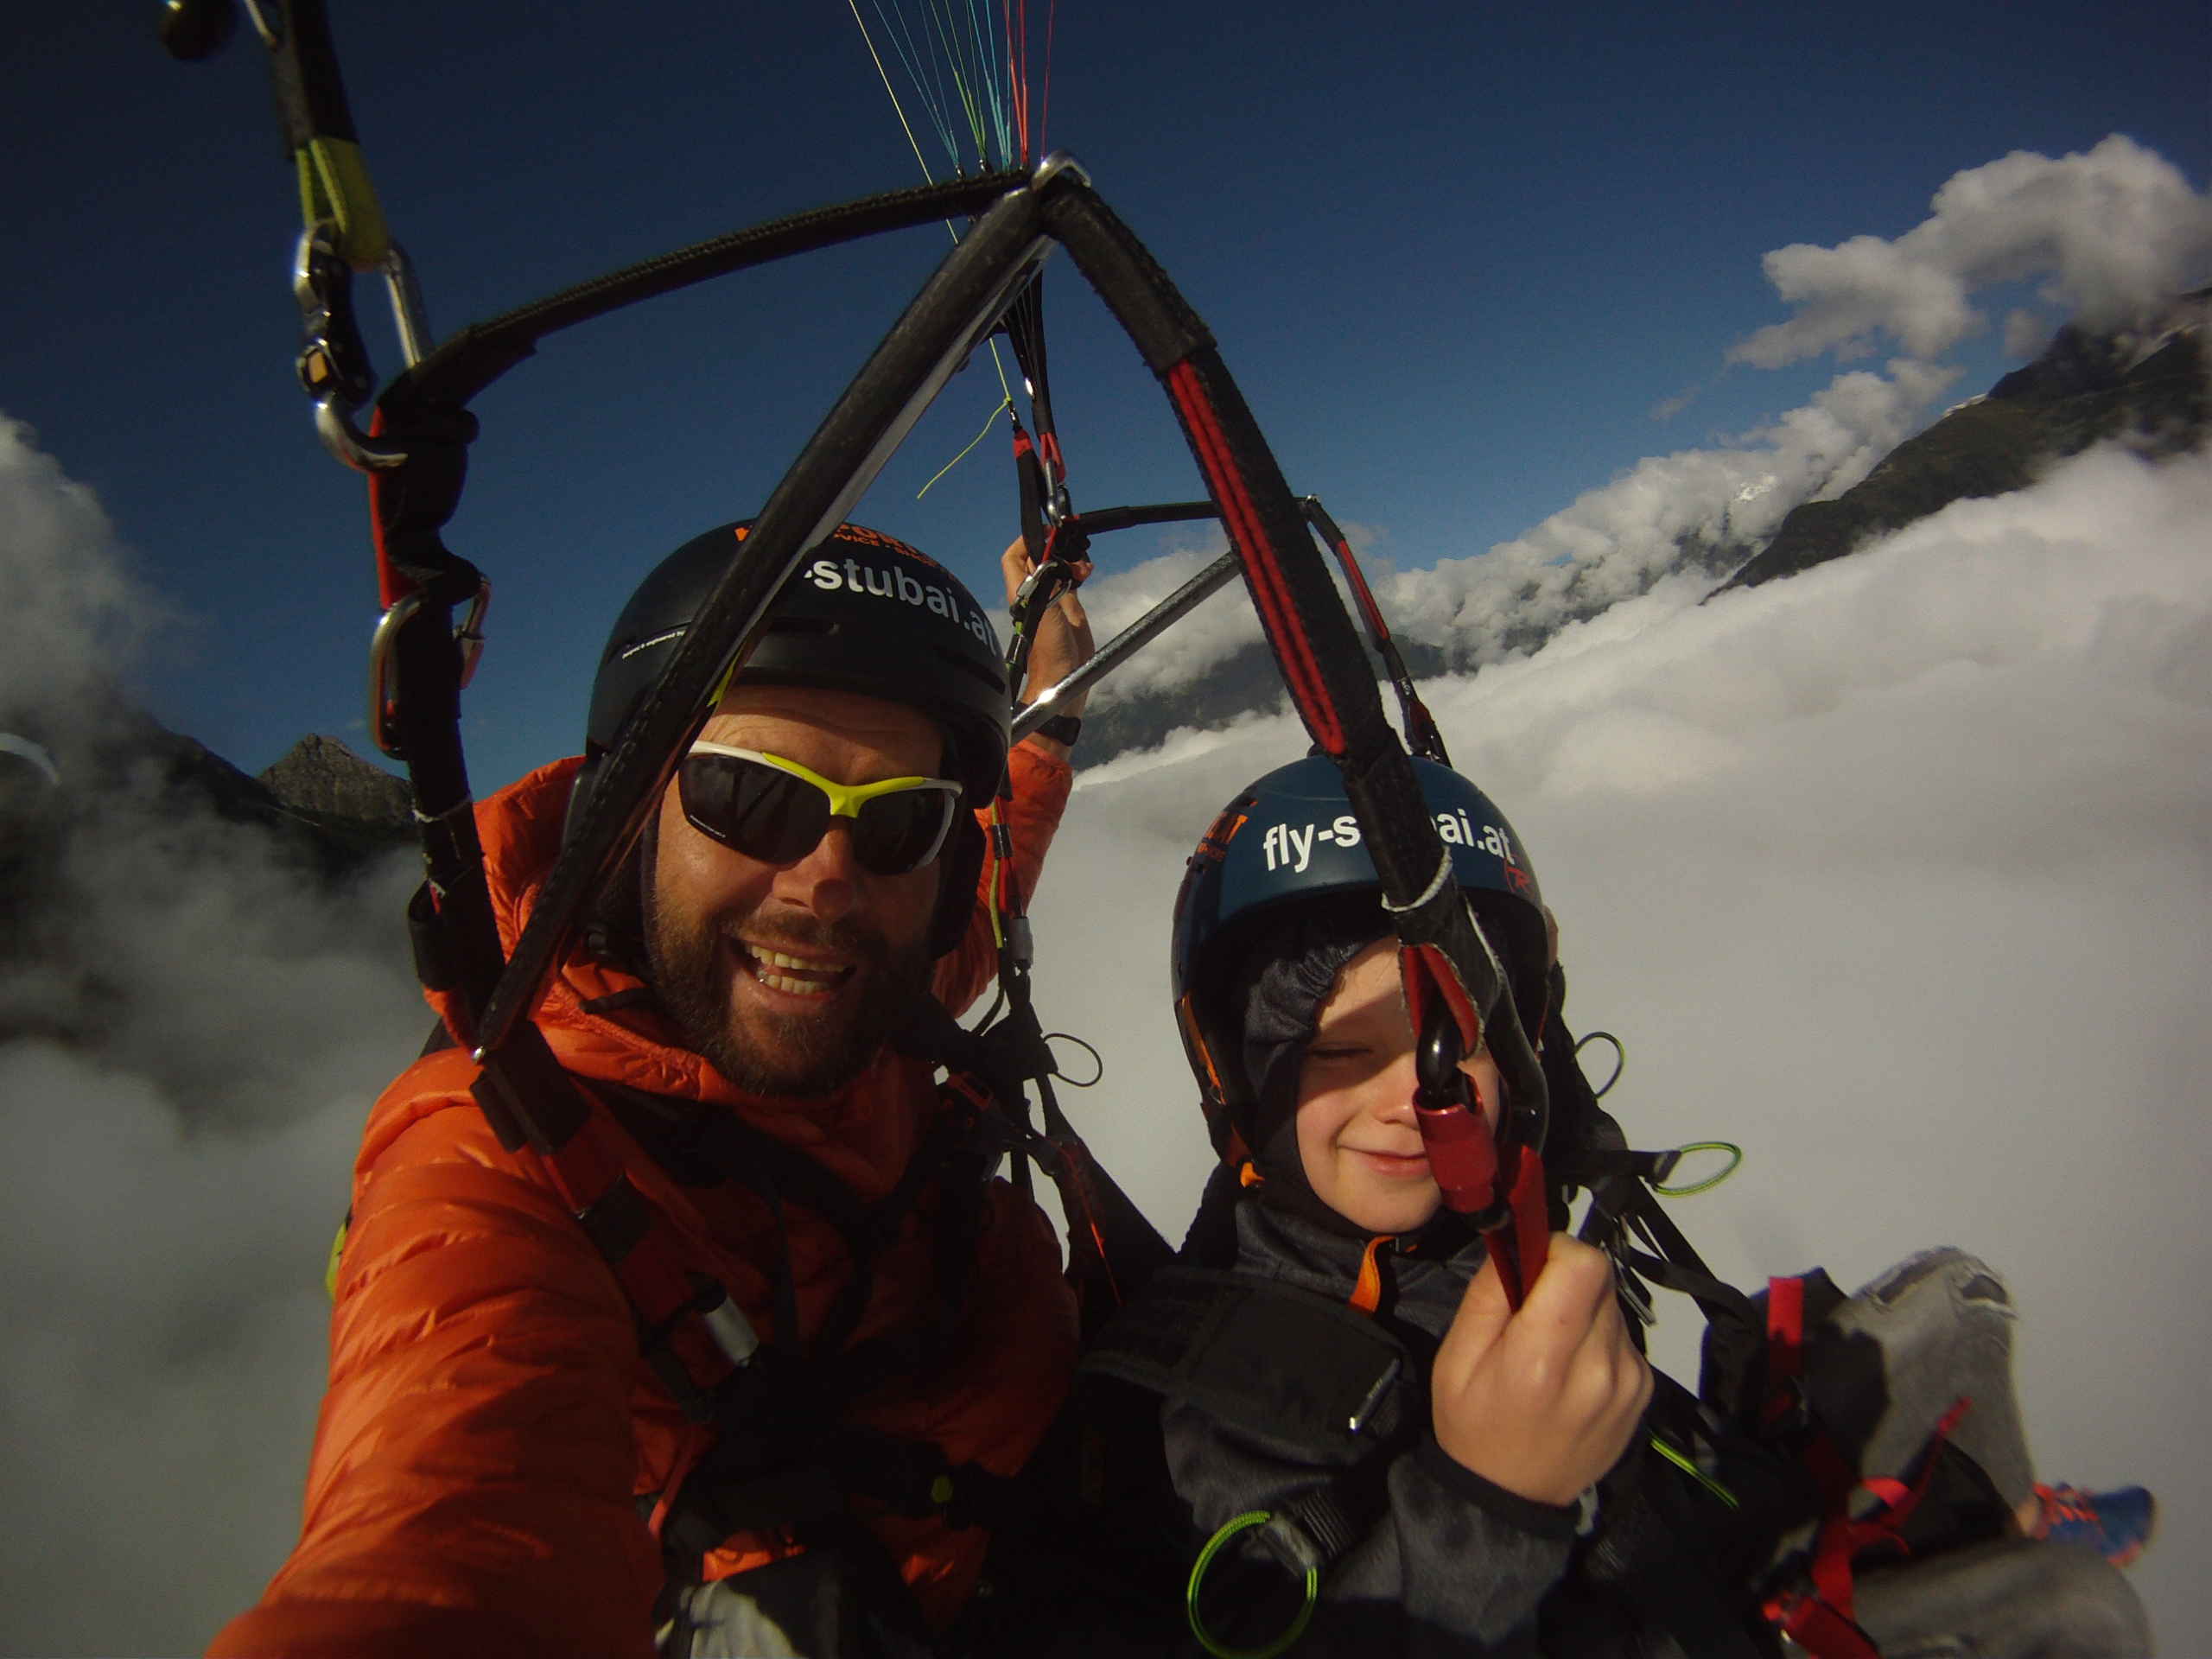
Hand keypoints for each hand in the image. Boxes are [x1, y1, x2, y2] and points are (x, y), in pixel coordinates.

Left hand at [1001, 536, 1093, 714]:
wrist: (1063, 677)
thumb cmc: (1049, 648)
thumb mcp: (1047, 611)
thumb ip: (1049, 584)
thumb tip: (1053, 558)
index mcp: (1022, 592)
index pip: (1013, 558)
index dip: (1025, 541)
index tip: (1044, 532)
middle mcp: (1035, 593)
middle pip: (1038, 559)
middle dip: (1053, 547)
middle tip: (1068, 542)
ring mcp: (1052, 599)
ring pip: (1057, 568)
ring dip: (1069, 559)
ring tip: (1082, 561)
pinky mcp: (1069, 608)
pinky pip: (1072, 581)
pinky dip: (1079, 572)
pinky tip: (1088, 570)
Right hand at [1429, 1234, 1651, 1505]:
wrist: (1513, 1498)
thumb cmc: (1473, 1424)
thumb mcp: (1456, 1358)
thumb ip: (1489, 1294)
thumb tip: (1520, 1243)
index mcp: (1542, 1359)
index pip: (1585, 1265)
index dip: (1558, 1251)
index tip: (1532, 1269)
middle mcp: (1598, 1368)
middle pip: (1601, 1280)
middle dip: (1566, 1281)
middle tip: (1535, 1312)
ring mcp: (1629, 1383)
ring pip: (1613, 1305)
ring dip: (1583, 1311)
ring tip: (1555, 1349)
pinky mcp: (1644, 1392)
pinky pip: (1623, 1337)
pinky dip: (1599, 1339)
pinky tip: (1575, 1371)